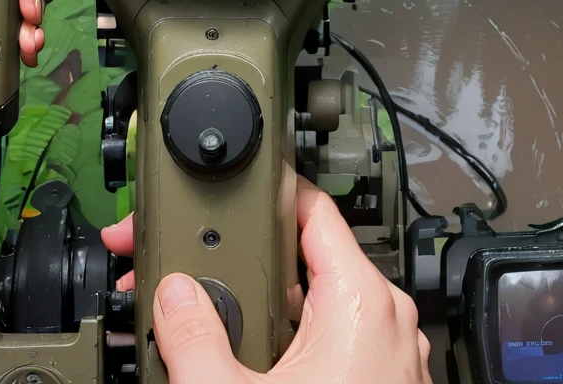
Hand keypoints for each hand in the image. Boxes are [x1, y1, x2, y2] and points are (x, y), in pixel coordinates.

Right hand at [100, 179, 432, 383]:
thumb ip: (193, 336)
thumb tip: (173, 297)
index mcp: (361, 298)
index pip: (310, 208)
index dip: (256, 198)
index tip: (215, 201)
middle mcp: (387, 321)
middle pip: (304, 261)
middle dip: (241, 265)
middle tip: (184, 272)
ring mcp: (390, 362)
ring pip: (316, 310)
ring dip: (262, 312)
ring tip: (205, 320)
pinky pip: (330, 350)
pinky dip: (288, 349)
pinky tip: (244, 364)